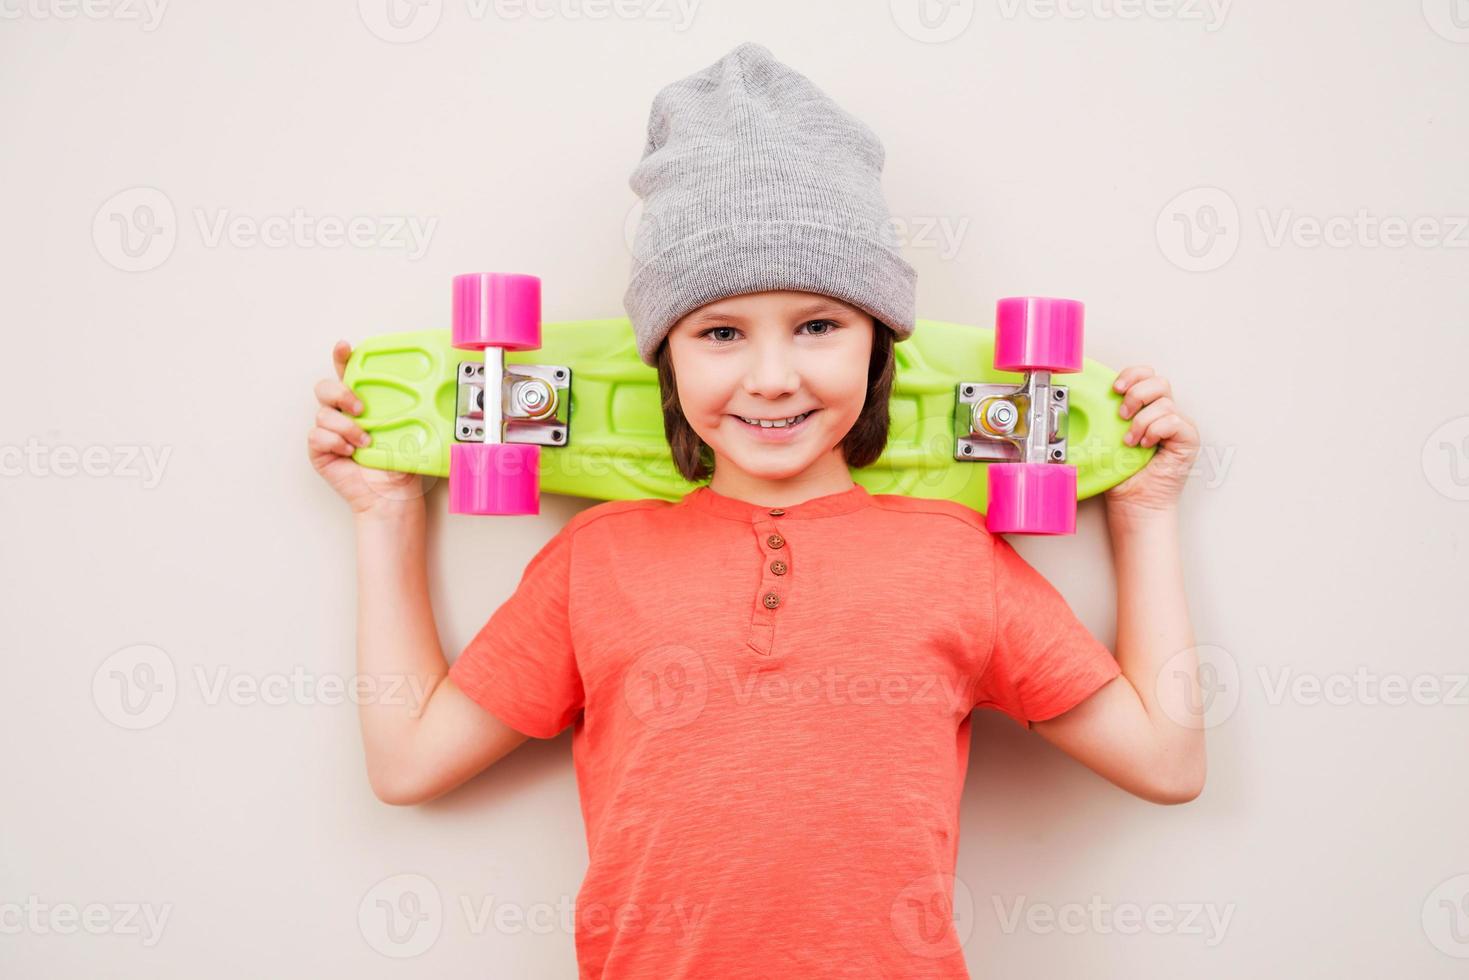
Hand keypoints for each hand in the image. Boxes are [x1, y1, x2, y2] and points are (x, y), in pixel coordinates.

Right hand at [307, 340, 423, 516]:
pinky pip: (316, 436)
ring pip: (322, 414)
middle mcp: (342, 414)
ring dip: (346, 428)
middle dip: (340, 393)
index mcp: (361, 403)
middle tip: (360, 408)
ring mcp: (329, 432)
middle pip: (324, 387)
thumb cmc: (399, 463)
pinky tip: (349, 452)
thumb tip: (428, 389)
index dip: (342, 357)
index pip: (347, 373)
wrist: (391, 494)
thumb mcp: (408, 429)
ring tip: (364, 442)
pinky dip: (335, 443)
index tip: (345, 347)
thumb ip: (406, 408)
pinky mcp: (320, 450)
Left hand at [1103, 365, 1199, 517]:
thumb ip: (1103, 417)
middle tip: (1122, 415)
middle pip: (1159, 382)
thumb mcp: (1106, 439)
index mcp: (1146, 408)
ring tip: (1131, 441)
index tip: (1115, 388)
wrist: (1134, 502)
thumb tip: (1084, 400)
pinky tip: (1146, 445)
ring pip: (1165, 403)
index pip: (1146, 375)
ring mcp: (1178, 425)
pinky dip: (1155, 431)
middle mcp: (1165, 413)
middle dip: (1137, 395)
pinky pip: (1174, 421)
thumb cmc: (1121, 475)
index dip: (1132, 375)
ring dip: (1142, 421)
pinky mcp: (1188, 439)